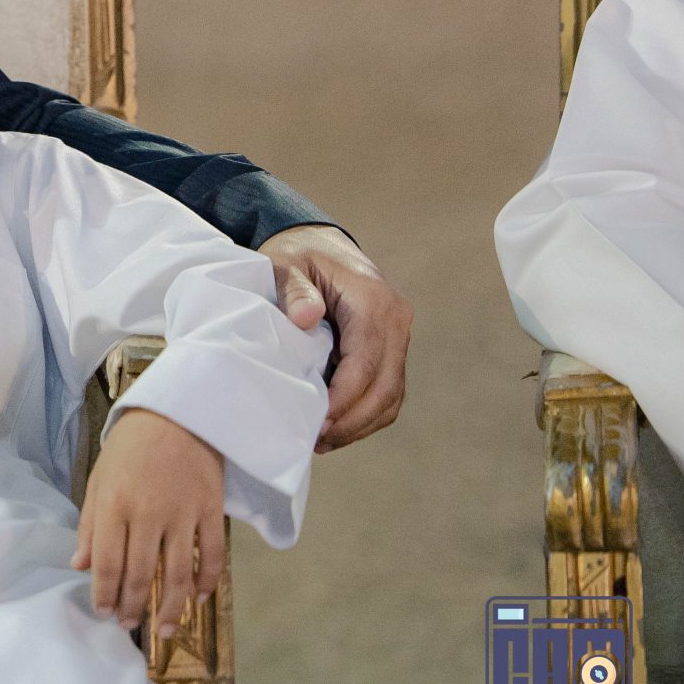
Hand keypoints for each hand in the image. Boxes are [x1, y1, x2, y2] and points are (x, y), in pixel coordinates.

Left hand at [72, 408, 225, 641]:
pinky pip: (211, 555)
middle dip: (133, 606)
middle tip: (129, 626)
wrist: (177, 413)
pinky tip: (197, 598)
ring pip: (177, 574)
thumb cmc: (130, 447)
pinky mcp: (211, 510)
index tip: (104, 613)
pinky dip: (206, 581)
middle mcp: (148, 513)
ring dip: (171, 608)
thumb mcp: (99, 479)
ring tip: (165, 630)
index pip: (108, 562)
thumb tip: (80, 566)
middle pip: (140, 574)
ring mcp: (183, 513)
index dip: (105, 593)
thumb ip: (90, 525)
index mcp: (115, 504)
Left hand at [258, 223, 410, 451]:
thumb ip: (293, 291)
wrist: (318, 242)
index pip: (366, 363)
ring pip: (392, 395)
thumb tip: (305, 319)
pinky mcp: (392, 347)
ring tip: (323, 441)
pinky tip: (337, 427)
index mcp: (374, 301)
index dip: (344, 399)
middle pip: (386, 386)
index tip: (316, 423)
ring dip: (361, 423)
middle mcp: (396, 320)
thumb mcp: (284, 265)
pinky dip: (367, 413)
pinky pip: (388, 389)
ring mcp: (399, 335)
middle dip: (353, 420)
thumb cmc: (296, 255)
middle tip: (316, 441)